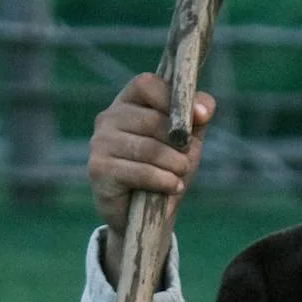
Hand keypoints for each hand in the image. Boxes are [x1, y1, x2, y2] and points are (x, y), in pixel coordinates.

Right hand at [89, 73, 214, 280]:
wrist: (143, 216)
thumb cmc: (165, 170)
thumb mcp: (187, 141)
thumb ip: (197, 120)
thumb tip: (202, 110)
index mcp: (128, 102)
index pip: (147, 85)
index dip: (173, 99)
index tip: (198, 119)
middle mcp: (108, 117)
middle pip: (151, 120)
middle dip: (178, 143)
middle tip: (187, 161)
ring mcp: (100, 142)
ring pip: (147, 148)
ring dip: (173, 164)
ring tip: (181, 176)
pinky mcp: (98, 169)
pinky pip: (139, 171)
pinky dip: (162, 180)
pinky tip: (173, 187)